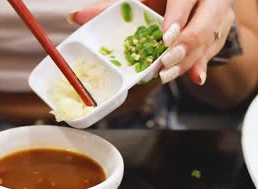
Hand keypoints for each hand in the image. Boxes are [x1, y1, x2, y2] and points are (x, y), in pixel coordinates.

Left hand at [68, 0, 234, 85]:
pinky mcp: (217, 38)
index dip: (178, 16)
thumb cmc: (160, 0)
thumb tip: (74, 17)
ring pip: (208, 41)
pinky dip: (201, 67)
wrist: (192, 2)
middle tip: (167, 59)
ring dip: (188, 60)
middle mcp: (207, 2)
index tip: (166, 36)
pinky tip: (196, 79)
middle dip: (187, 42)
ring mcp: (217, 20)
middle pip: (205, 22)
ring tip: (169, 73)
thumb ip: (109, 7)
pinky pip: (212, 54)